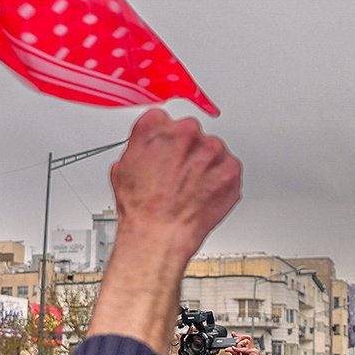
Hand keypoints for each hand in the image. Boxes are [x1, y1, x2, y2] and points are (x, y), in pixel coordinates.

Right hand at [88, 110, 243, 352]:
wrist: (160, 234)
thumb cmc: (141, 208)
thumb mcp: (123, 167)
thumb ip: (140, 143)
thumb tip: (149, 138)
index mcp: (157, 127)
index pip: (164, 120)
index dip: (163, 140)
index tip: (165, 151)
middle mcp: (187, 132)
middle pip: (190, 133)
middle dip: (186, 151)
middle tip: (177, 176)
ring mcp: (212, 150)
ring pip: (211, 150)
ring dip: (205, 165)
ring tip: (190, 189)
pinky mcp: (231, 169)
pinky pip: (228, 168)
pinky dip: (220, 180)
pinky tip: (203, 194)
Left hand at [228, 335, 274, 354]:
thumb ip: (234, 352)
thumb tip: (228, 348)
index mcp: (245, 350)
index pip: (242, 341)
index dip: (237, 337)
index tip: (232, 334)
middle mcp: (249, 349)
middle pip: (246, 338)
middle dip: (239, 337)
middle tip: (234, 340)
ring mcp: (252, 350)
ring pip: (246, 340)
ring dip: (240, 343)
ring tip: (236, 347)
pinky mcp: (255, 352)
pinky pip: (245, 348)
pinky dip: (240, 349)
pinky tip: (236, 350)